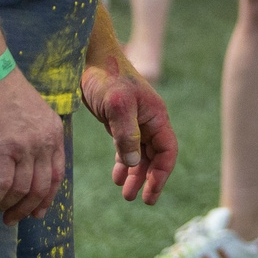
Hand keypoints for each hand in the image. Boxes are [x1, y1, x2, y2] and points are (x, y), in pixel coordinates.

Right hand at [0, 70, 67, 221]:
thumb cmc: (6, 95)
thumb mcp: (34, 115)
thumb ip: (37, 139)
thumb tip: (30, 168)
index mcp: (54, 134)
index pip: (57, 175)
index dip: (47, 198)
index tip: (37, 213)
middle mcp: (44, 142)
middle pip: (41, 187)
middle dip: (26, 209)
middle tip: (11, 220)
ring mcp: (25, 146)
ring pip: (20, 189)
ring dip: (5, 207)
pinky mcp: (3, 148)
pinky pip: (1, 184)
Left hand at [80, 52, 177, 205]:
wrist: (90, 58)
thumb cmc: (107, 77)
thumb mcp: (117, 106)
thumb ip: (126, 135)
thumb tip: (133, 164)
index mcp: (156, 115)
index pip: (167, 151)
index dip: (161, 174)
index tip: (150, 194)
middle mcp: (149, 120)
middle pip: (155, 156)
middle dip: (148, 179)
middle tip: (137, 200)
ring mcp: (136, 121)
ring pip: (140, 155)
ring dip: (135, 174)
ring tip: (126, 194)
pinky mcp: (120, 121)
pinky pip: (127, 148)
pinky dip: (123, 163)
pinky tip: (116, 176)